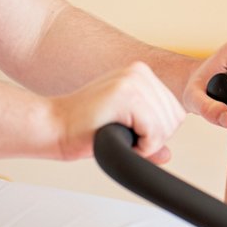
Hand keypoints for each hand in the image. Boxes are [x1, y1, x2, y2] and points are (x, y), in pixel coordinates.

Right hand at [51, 61, 184, 163]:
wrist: (52, 127)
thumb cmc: (82, 129)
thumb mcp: (123, 128)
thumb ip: (147, 137)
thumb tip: (168, 154)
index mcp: (141, 74)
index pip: (175, 111)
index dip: (156, 133)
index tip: (129, 132)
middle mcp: (140, 72)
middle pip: (175, 119)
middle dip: (153, 139)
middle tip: (122, 137)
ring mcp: (133, 81)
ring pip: (166, 127)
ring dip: (145, 144)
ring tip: (117, 135)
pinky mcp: (127, 95)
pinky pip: (154, 133)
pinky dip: (140, 147)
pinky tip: (117, 138)